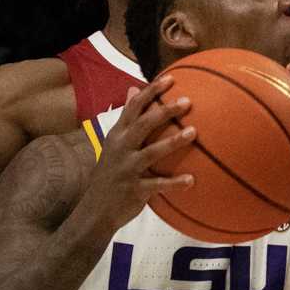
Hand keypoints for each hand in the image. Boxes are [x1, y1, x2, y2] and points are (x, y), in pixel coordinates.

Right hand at [78, 74, 194, 234]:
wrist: (95, 210)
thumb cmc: (110, 174)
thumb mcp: (113, 143)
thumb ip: (126, 118)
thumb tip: (133, 89)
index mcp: (117, 136)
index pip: (133, 107)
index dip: (151, 92)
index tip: (170, 79)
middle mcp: (121, 149)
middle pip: (143, 125)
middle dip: (165, 111)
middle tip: (187, 102)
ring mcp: (127, 170)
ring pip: (151, 152)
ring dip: (173, 142)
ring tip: (194, 132)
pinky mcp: (134, 190)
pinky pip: (157, 185)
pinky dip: (174, 183)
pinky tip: (191, 180)